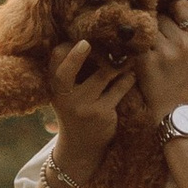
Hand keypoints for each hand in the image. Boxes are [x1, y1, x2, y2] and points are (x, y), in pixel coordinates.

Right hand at [46, 37, 132, 176]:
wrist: (81, 147)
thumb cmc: (76, 110)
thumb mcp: (66, 93)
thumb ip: (72, 71)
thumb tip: (90, 40)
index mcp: (55, 87)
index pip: (56, 61)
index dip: (69, 49)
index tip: (84, 41)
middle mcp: (64, 96)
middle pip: (70, 68)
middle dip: (84, 53)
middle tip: (109, 41)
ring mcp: (82, 106)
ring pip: (103, 74)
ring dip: (118, 63)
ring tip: (128, 57)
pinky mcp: (101, 113)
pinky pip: (119, 88)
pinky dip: (127, 79)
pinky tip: (132, 74)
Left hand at [133, 0, 187, 121]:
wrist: (177, 108)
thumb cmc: (187, 79)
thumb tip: (172, 6)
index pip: (181, 5)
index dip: (171, 8)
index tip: (165, 14)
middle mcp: (182, 42)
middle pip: (160, 16)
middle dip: (154, 23)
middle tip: (152, 36)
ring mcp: (164, 51)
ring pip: (147, 27)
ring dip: (143, 34)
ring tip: (144, 44)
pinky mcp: (146, 61)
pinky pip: (136, 41)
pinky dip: (132, 43)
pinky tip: (132, 49)